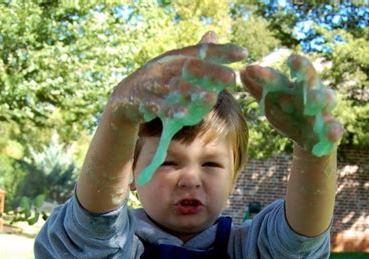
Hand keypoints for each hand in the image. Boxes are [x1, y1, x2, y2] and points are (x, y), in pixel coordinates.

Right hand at [108, 32, 247, 125]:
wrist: (125, 99)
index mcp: (176, 59)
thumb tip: (213, 34)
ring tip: (211, 97)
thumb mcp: (175, 68)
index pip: (202, 52)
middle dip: (211, 71)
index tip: (243, 52)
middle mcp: (166, 68)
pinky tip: (183, 114)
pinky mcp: (143, 101)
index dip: (222, 51)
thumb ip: (196, 56)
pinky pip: (158, 106)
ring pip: (176, 88)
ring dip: (193, 93)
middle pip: (191, 67)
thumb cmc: (158, 84)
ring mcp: (154, 84)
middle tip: (231, 77)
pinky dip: (170, 110)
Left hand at [240, 54, 342, 155]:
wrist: (311, 140)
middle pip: (310, 77)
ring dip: (320, 98)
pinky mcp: (332, 130)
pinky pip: (335, 129)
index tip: (254, 67)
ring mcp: (323, 110)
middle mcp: (311, 93)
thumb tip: (242, 70)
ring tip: (314, 102)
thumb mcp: (273, 104)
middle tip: (294, 60)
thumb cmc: (290, 116)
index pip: (281, 77)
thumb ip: (260, 89)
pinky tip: (332, 134)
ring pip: (326, 99)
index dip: (267, 73)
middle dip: (303, 69)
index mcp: (294, 87)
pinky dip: (334, 131)